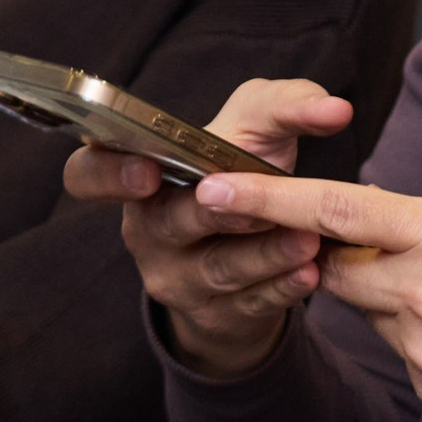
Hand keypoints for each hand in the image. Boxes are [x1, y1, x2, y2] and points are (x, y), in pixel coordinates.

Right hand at [64, 78, 357, 377]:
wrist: (260, 242)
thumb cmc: (244, 167)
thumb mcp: (258, 126)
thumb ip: (288, 104)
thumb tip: (335, 107)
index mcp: (137, 173)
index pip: (86, 175)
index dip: (107, 174)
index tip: (146, 169)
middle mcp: (147, 228)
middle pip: (169, 224)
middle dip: (215, 212)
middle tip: (255, 203)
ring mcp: (175, 278)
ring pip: (216, 268)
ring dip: (263, 254)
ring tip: (307, 240)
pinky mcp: (214, 316)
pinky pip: (246, 304)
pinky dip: (280, 288)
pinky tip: (310, 273)